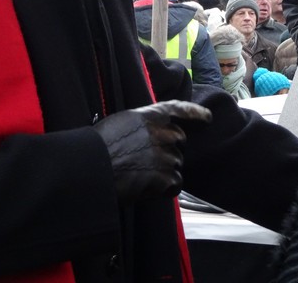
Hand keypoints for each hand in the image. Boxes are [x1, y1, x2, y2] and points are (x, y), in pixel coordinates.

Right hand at [94, 100, 211, 204]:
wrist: (91, 168)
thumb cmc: (98, 147)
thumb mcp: (122, 122)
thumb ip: (144, 124)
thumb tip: (153, 134)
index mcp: (152, 115)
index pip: (180, 110)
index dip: (196, 113)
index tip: (207, 118)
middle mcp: (164, 133)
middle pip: (179, 141)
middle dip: (168, 151)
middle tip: (145, 161)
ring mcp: (167, 155)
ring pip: (176, 164)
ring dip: (164, 171)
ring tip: (139, 175)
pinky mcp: (166, 177)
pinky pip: (175, 184)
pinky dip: (164, 188)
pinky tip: (146, 187)